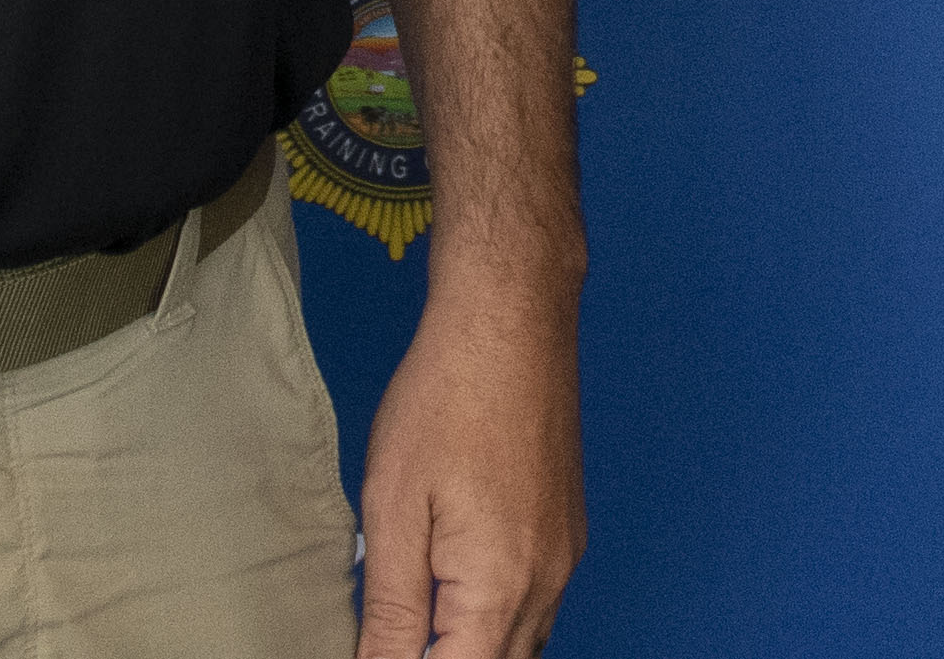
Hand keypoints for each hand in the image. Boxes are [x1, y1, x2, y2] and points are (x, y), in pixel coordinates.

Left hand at [355, 270, 582, 658]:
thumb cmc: (446, 398)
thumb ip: (390, 610)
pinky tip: (455, 597)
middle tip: (390, 638)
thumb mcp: (393, 509)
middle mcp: (546, 583)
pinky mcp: (567, 531)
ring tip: (416, 626)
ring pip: (523, 644)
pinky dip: (497, 623)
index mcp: (499, 587)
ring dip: (472, 649)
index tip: (375, 648)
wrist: (511, 318)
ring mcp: (565, 556)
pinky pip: (537, 606)